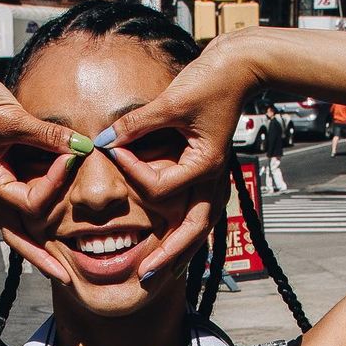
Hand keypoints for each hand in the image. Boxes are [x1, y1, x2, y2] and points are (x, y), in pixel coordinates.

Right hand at [0, 51, 92, 280]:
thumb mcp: (10, 118)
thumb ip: (46, 135)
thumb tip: (82, 147)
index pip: (30, 202)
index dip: (54, 184)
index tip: (71, 158)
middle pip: (19, 234)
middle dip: (41, 257)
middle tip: (65, 278)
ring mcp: (2, 176)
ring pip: (24, 217)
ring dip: (43, 238)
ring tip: (64, 260)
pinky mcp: (8, 161)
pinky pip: (29, 188)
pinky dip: (46, 196)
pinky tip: (61, 213)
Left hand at [84, 34, 257, 277]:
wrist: (240, 68)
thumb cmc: (211, 80)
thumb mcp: (173, 101)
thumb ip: (137, 124)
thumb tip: (104, 141)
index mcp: (205, 165)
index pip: (161, 187)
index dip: (133, 173)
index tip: (113, 154)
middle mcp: (214, 180)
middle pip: (191, 231)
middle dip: (167, 256)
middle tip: (143, 276)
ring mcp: (216, 181)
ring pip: (200, 230)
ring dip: (179, 253)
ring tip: (159, 272)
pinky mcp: (213, 177)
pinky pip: (200, 215)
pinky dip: (186, 234)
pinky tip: (173, 248)